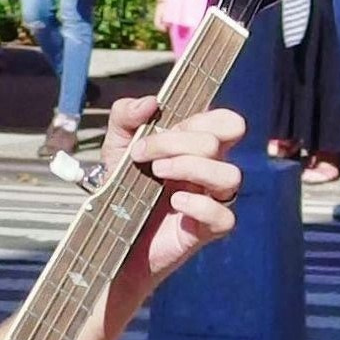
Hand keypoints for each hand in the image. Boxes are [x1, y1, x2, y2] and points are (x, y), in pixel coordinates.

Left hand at [95, 98, 243, 322]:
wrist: (109, 237)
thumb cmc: (122, 191)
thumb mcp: (116, 148)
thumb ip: (125, 117)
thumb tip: (150, 102)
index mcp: (196, 148)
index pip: (224, 121)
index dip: (198, 119)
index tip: (156, 129)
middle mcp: (209, 170)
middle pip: (219, 142)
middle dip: (177, 142)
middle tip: (142, 154)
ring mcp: (211, 200)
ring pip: (230, 175)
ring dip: (191, 167)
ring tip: (157, 174)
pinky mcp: (206, 230)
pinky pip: (224, 216)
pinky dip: (201, 205)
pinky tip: (176, 202)